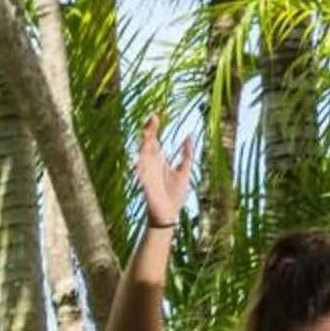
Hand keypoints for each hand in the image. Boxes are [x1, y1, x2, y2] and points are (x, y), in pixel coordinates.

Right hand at [135, 113, 194, 227]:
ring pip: (143, 156)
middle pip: (147, 144)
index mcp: (159, 160)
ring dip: (144, 145)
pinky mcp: (146, 186)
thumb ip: (186, 154)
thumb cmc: (175, 195)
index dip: (153, 128)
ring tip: (147, 133)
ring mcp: (147, 174)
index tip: (155, 115)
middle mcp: (151, 164)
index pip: (153, 140)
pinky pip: (141, 174)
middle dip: (149, 132)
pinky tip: (140, 156)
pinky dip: (140, 166)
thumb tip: (189, 136)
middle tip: (153, 118)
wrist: (169, 215)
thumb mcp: (184, 171)